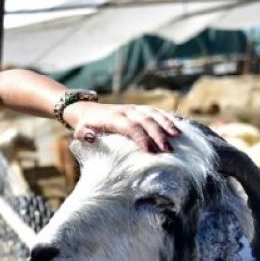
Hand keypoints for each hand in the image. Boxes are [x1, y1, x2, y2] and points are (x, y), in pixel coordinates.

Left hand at [63, 101, 181, 152]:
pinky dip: (167, 117)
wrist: (86, 109)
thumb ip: (84, 135)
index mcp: (113, 118)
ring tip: (178, 136)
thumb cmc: (85, 126)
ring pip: (153, 113)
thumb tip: (91, 136)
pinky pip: (156, 111)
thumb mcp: (80, 131)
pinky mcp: (139, 108)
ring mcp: (134, 108)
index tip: (151, 152)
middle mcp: (126, 110)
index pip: (131, 128)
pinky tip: (178, 125)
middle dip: (158, 135)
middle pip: (146, 121)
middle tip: (169, 150)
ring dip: (167, 124)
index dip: (142, 139)